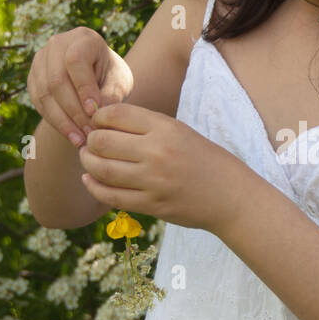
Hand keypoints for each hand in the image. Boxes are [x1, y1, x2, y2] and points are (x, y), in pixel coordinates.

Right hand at [26, 27, 133, 147]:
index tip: (95, 112)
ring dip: (63, 121)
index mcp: (83, 38)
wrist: (96, 77)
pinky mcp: (32, 78)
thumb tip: (97, 112)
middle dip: (74, 111)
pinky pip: (39, 102)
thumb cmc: (111, 77)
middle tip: (90, 133)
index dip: (83, 88)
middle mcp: (57, 44)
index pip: (75, 60)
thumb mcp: (119, 82)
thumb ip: (112, 94)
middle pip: (57, 80)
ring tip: (81, 140)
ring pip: (45, 94)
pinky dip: (55, 121)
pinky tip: (71, 136)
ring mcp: (41, 60)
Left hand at [78, 102, 245, 233]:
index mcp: (166, 127)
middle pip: (102, 141)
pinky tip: (90, 180)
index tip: (97, 123)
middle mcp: (158, 151)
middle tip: (89, 144)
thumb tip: (103, 123)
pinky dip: (94, 187)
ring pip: (102, 169)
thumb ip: (146, 126)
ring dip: (88, 163)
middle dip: (89, 141)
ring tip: (88, 160)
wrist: (230, 196)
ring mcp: (154, 180)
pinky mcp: (152, 205)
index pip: (115, 114)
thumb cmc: (203, 160)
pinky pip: (111, 196)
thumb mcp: (180, 132)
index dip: (97, 117)